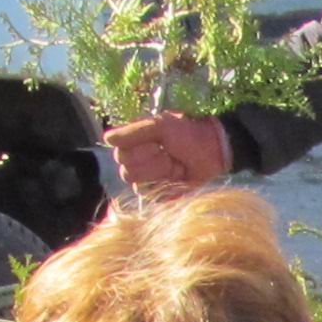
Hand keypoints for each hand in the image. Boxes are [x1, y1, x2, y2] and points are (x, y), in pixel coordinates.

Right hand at [103, 113, 235, 195]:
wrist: (214, 150)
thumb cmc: (188, 133)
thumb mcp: (161, 125)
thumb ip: (134, 132)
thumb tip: (107, 138)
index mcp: (134, 144)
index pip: (119, 154)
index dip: (139, 150)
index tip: (157, 142)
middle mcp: (137, 162)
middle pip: (127, 172)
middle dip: (152, 161)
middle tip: (168, 153)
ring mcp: (148, 180)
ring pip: (138, 185)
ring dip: (161, 172)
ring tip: (175, 164)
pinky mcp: (160, 194)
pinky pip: (152, 196)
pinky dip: (167, 185)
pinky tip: (178, 177)